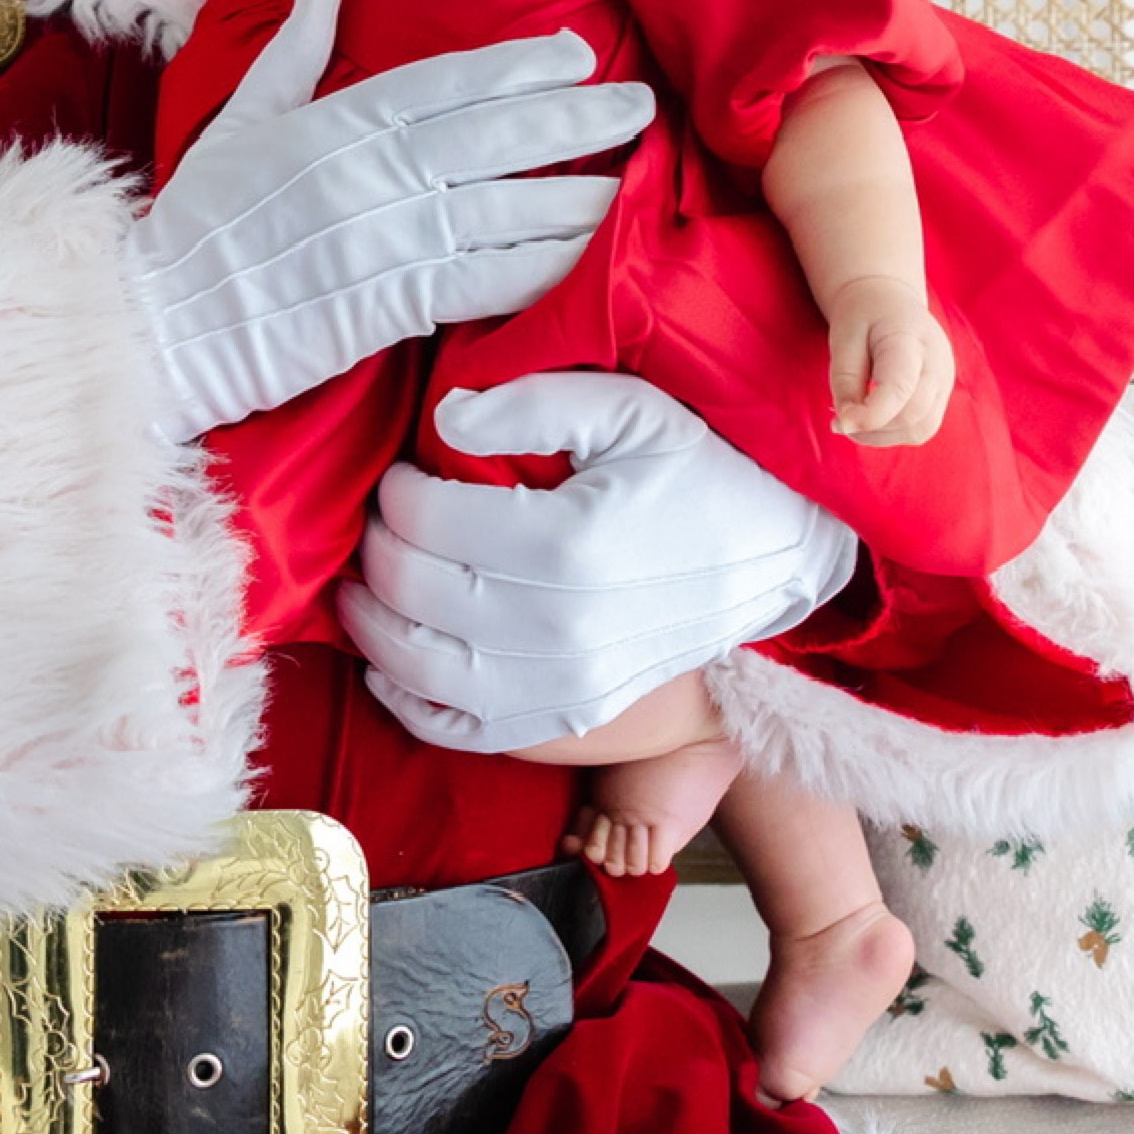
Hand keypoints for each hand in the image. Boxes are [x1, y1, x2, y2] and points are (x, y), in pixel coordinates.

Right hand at [130, 0, 654, 444]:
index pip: (445, 83)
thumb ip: (291, 56)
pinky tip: (587, 258)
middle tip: (639, 105)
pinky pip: (483, 280)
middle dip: (574, 118)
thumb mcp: (236, 124)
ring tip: (635, 182)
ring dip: (575, 196)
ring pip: (501, 207)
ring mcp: (379, 237)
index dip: (517, 67)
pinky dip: (539, 268)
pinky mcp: (385, 305)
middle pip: (492, 136)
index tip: (577, 54)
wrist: (158, 324)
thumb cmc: (194, 229)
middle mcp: (364, 171)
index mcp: (332, 121)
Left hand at [338, 373, 857, 750]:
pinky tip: (387, 666)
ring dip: (371, 627)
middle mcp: (559, 627)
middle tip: (376, 519)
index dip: (396, 493)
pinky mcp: (572, 717)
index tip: (401, 472)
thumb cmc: (698, 470)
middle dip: (376, 549)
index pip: (430, 521)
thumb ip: (531, 402)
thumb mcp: (627, 408)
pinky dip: (409, 704)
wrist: (773, 555)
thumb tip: (445, 419)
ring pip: (423, 669)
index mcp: (568, 544)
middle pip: (416, 592)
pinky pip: (465, 732)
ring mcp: (565, 686)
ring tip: (359, 587)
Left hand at [826, 275, 953, 445]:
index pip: (900, 386)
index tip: (839, 424)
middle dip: (873, 429)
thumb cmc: (862, 317)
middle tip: (839, 422)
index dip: (871, 414)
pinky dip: (893, 432)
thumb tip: (846, 425)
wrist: (890, 301)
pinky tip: (870, 420)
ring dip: (883, 436)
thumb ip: (845, 381)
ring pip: (921, 428)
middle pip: (914, 413)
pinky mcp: (942, 395)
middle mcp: (937, 361)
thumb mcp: (843, 338)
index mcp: (909, 337)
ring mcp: (945, 380)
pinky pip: (922, 427)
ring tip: (853, 421)